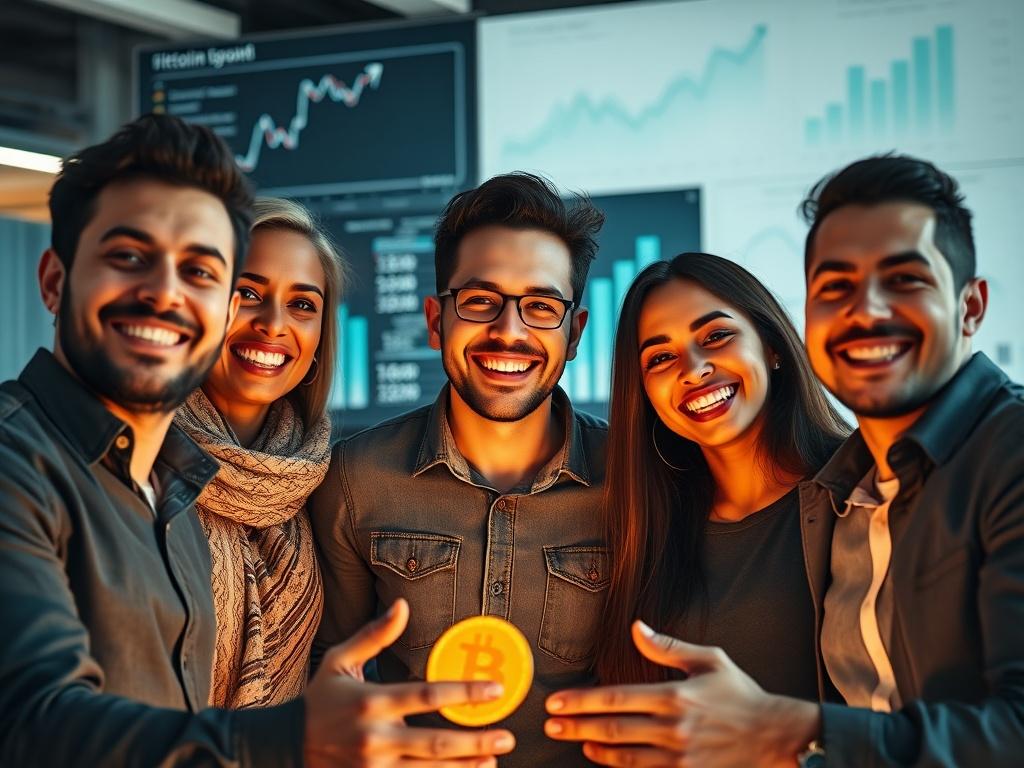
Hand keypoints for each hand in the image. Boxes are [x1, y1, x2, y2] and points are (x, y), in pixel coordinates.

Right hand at [304, 599, 515, 766]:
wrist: (285, 748)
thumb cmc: (319, 700)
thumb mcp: (340, 661)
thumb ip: (375, 635)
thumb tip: (402, 604)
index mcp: (371, 701)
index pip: (426, 696)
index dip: (464, 693)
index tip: (495, 691)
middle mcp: (375, 738)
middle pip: (436, 743)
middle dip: (476, 741)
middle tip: (507, 735)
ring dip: (466, 767)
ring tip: (494, 759)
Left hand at [544, 621, 818, 767]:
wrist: (775, 738)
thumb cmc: (741, 695)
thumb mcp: (709, 660)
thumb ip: (668, 647)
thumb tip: (636, 627)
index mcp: (674, 696)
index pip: (616, 699)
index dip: (582, 701)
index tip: (557, 702)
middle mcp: (672, 728)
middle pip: (611, 729)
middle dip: (575, 726)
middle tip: (550, 724)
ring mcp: (678, 757)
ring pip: (622, 756)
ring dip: (591, 748)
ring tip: (570, 739)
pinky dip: (616, 766)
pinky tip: (599, 758)